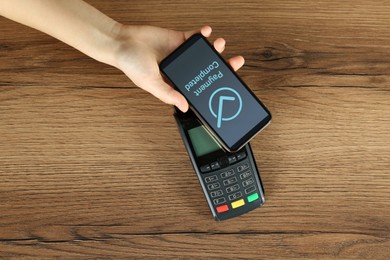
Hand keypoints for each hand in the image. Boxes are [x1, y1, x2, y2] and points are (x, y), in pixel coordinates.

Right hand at [113, 25, 244, 111]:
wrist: (122, 41)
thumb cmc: (132, 64)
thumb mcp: (150, 83)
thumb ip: (168, 94)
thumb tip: (184, 106)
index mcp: (176, 84)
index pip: (200, 88)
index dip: (215, 87)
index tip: (229, 85)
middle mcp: (182, 71)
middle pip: (207, 70)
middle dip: (223, 66)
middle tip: (236, 62)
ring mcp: (182, 56)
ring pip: (204, 54)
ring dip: (215, 48)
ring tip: (220, 44)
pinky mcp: (179, 40)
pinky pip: (195, 37)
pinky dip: (203, 34)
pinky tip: (208, 32)